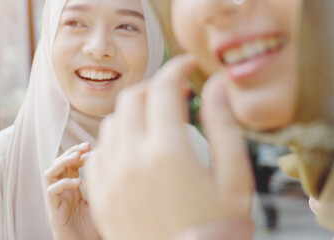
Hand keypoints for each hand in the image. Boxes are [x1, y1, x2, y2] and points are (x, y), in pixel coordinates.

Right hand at [44, 143, 99, 239]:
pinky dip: (64, 183)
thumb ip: (100, 183)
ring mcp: (57, 200)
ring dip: (62, 162)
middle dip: (70, 152)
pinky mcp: (53, 211)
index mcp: (74, 187)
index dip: (78, 152)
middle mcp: (63, 191)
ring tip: (77, 158)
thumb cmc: (95, 226)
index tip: (90, 145)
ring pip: (50, 173)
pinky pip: (51, 191)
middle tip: (83, 148)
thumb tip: (108, 160)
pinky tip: (78, 182)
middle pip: (58, 164)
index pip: (71, 163)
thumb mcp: (101, 200)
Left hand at [85, 55, 254, 239]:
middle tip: (173, 95)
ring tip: (155, 122)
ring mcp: (111, 179)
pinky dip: (114, 142)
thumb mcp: (234, 177)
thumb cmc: (217, 229)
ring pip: (112, 123)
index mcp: (168, 152)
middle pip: (132, 99)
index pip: (164, 89)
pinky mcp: (101, 197)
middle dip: (154, 87)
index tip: (187, 66)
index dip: (177, 69)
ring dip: (134, 113)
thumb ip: (224, 125)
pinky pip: (98, 154)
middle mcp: (132, 160)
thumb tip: (217, 85)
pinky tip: (133, 151)